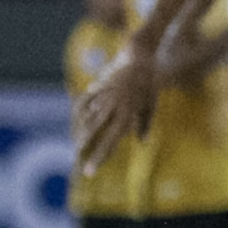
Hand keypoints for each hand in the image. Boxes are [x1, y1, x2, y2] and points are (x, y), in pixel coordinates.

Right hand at [75, 47, 158, 174]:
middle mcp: (112, 104)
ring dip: (79, 133)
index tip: (89, 171)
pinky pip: (83, 103)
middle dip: (85, 148)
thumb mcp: (151, 104)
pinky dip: (78, 115)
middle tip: (77, 162)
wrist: (139, 56)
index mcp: (127, 112)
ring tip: (76, 148)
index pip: (111, 140)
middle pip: (94, 131)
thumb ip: (145, 124)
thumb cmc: (149, 83)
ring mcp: (103, 94)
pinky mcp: (97, 85)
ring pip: (86, 117)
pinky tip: (76, 126)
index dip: (99, 156)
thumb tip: (141, 142)